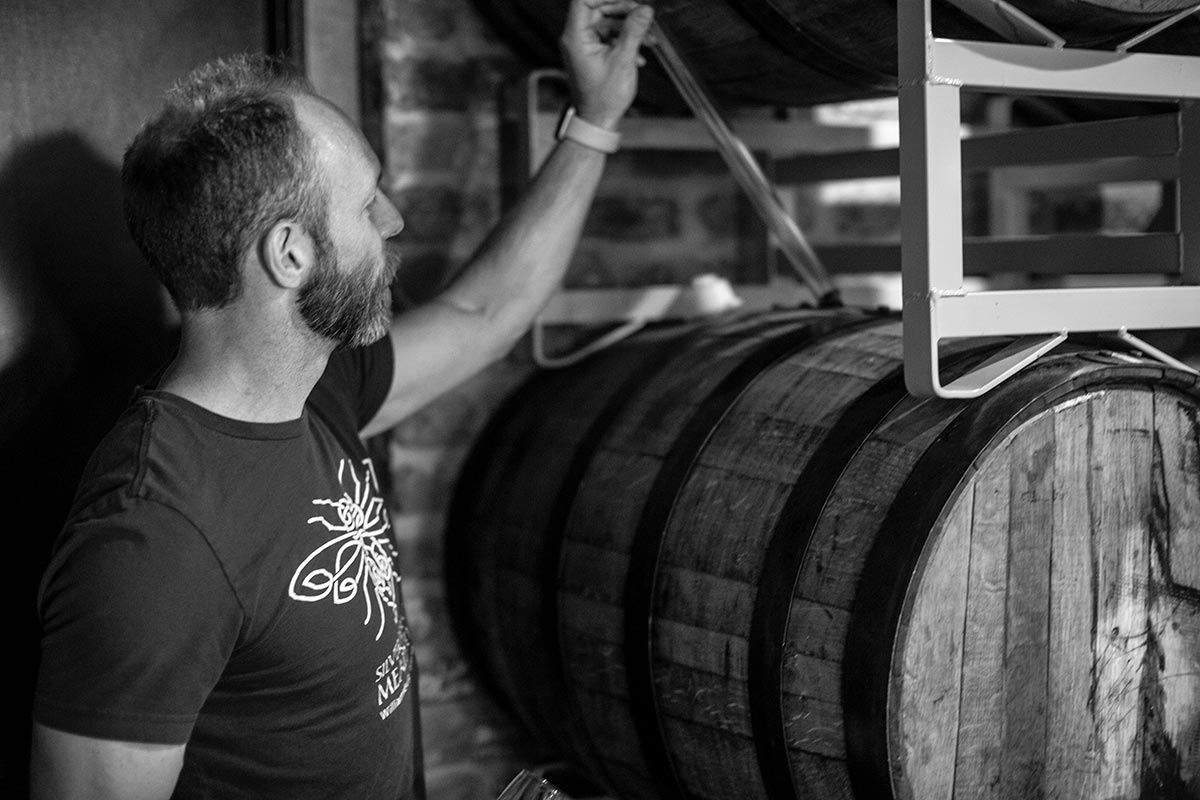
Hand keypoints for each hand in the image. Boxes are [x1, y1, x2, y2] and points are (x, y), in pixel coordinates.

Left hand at [558, 0, 653, 130]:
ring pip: (606, 22)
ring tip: (648, 37)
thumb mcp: (623, 60)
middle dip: (622, 9)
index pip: (583, 0)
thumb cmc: (604, 97)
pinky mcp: (592, 53)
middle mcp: (576, 39)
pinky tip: (640, 52)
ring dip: (628, 27)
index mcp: (576, 37)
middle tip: (642, 14)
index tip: (627, 1)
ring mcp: (584, 46)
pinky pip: (608, 36)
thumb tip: (645, 10)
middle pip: (597, 8)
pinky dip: (624, 39)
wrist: (599, 120)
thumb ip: (634, 31)